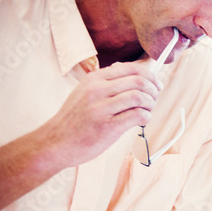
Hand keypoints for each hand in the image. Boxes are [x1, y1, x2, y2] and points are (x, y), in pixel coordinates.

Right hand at [44, 62, 161, 166]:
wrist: (55, 142)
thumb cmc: (74, 120)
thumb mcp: (84, 92)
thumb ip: (105, 82)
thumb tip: (129, 71)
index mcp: (94, 79)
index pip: (131, 68)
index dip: (149, 76)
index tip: (155, 85)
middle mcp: (97, 90)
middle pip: (139, 81)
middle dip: (153, 90)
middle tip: (154, 100)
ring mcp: (101, 108)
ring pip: (140, 97)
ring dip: (151, 104)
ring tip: (147, 111)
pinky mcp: (107, 126)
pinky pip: (137, 115)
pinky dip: (146, 117)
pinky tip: (142, 121)